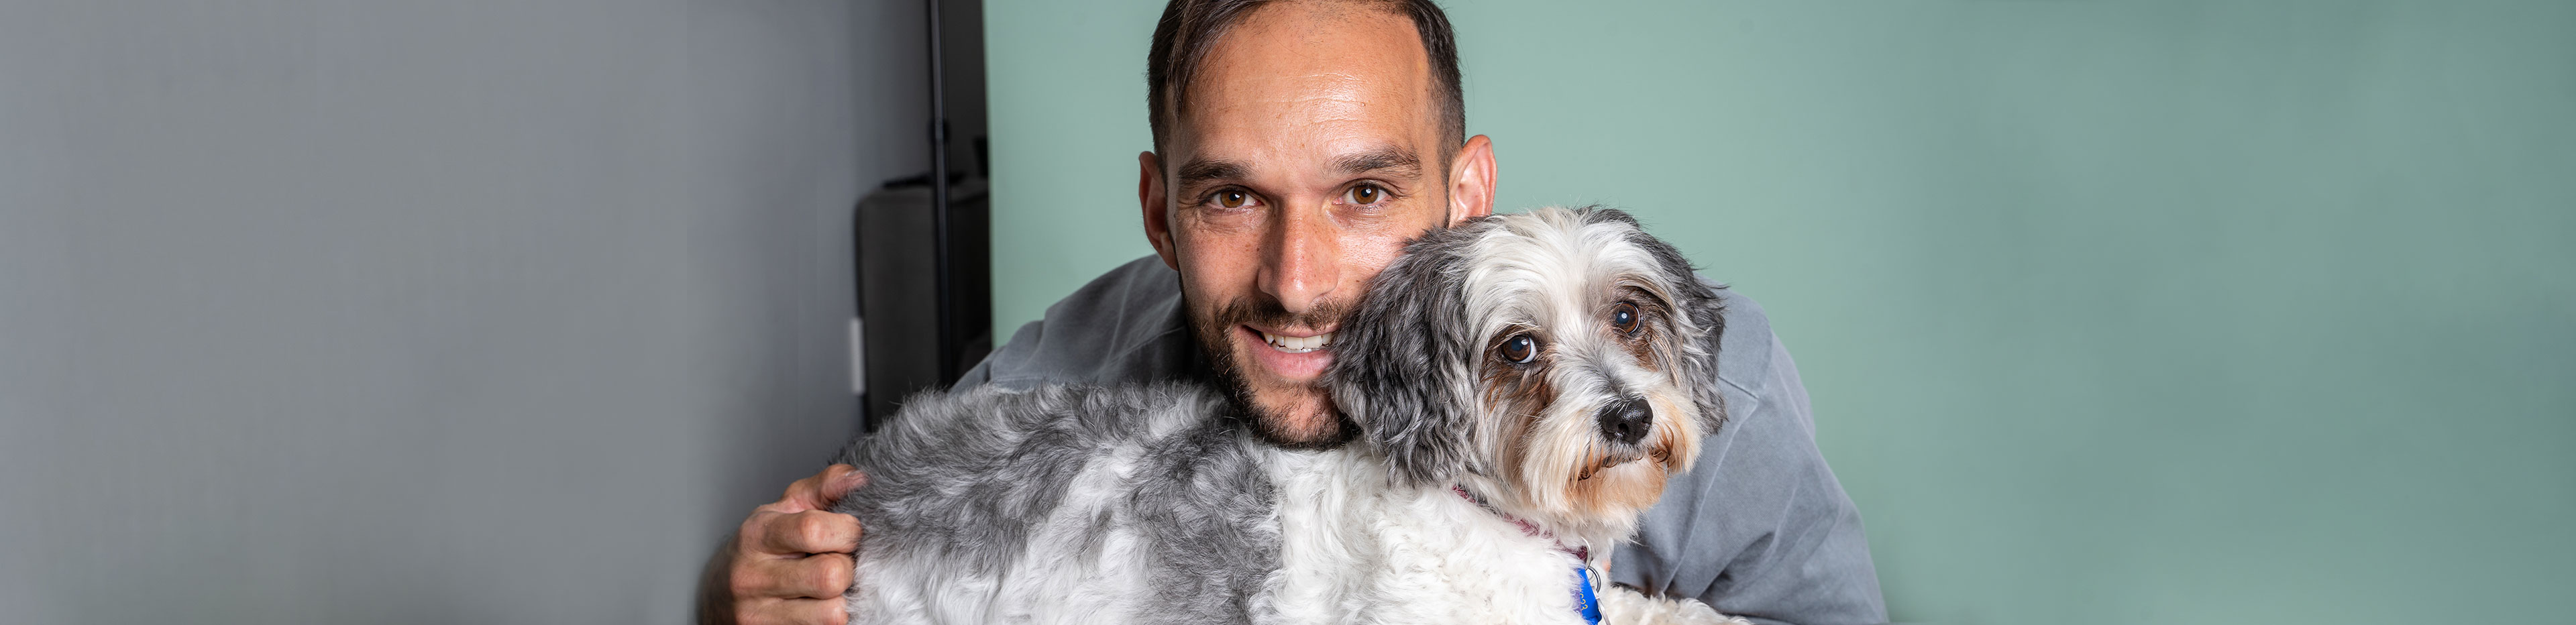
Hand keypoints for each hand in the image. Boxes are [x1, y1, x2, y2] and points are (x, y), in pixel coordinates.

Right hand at [703, 465, 867, 624]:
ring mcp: (758, 615)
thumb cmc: (762, 549)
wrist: (718, 596)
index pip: (814, 529)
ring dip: (843, 600)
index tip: (848, 534)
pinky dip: (831, 620)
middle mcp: (752, 576)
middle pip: (830, 575)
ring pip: (833, 614)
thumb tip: (859, 478)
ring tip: (830, 590)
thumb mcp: (785, 510)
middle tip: (840, 565)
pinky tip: (820, 608)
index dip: (847, 531)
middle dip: (848, 569)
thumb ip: (823, 488)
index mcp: (758, 534)